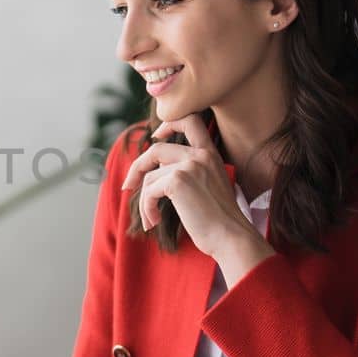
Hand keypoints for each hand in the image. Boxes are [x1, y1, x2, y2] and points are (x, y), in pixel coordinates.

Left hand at [120, 113, 267, 261]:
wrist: (230, 236)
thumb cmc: (219, 220)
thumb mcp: (208, 186)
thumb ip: (189, 171)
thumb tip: (156, 168)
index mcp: (210, 154)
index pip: (190, 120)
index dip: (168, 123)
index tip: (156, 136)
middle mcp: (200, 155)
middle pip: (155, 150)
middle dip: (137, 168)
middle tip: (127, 186)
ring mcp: (189, 165)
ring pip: (149, 177)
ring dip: (144, 201)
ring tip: (151, 219)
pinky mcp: (177, 181)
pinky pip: (148, 191)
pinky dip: (146, 208)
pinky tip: (153, 222)